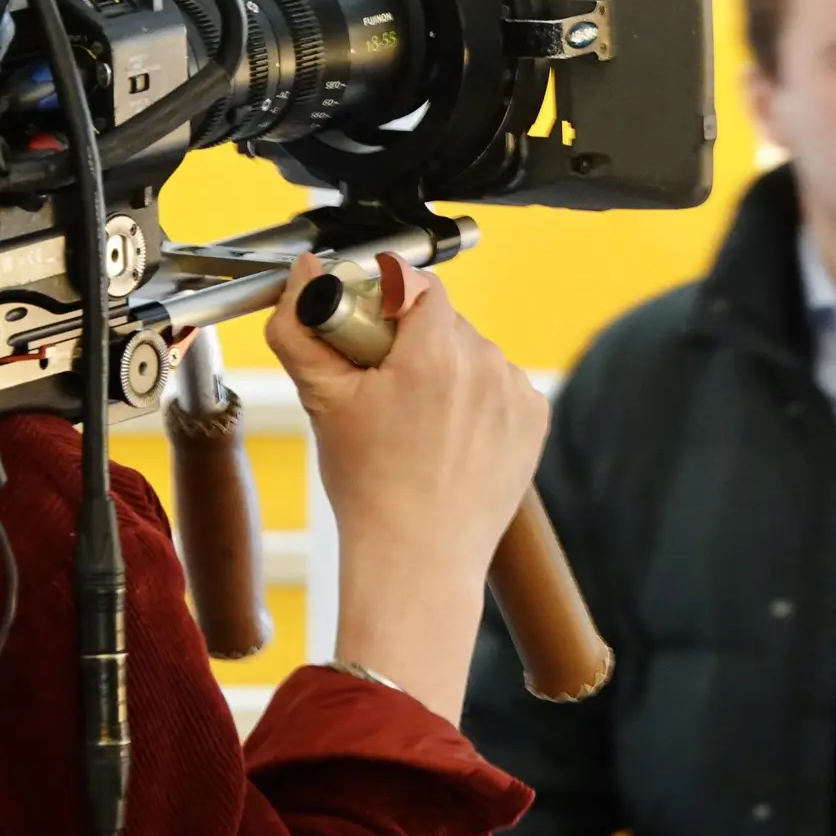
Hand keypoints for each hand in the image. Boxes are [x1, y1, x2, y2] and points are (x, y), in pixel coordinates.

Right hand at [265, 251, 549, 719]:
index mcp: (435, 351)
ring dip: (447, 370)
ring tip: (416, 423)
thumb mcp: (321, 401)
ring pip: (473, 353)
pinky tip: (449, 438)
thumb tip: (303, 276)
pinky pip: (501, 386)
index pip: (414, 283)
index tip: (366, 332)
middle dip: (411, 341)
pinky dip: (478, 400)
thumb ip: (301, 328)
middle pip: (443, 320)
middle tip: (382, 389)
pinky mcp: (535, 419)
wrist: (419, 559)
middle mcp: (486, 363)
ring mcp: (516, 392)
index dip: (384, 300)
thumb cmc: (370, 487)